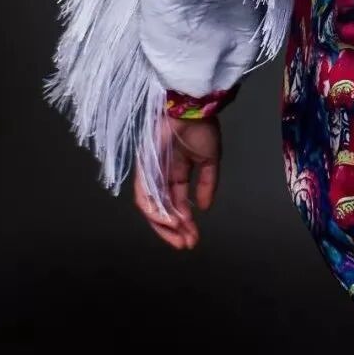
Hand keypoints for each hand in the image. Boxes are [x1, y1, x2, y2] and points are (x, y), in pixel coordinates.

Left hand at [132, 113, 222, 248]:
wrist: (193, 109)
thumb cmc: (202, 129)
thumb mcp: (209, 161)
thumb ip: (207, 185)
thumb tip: (205, 209)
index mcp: (177, 173)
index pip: (177, 205)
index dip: (185, 223)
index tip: (194, 239)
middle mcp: (162, 177)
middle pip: (163, 211)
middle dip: (174, 230)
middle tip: (186, 244)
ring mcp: (151, 173)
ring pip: (152, 207)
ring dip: (164, 225)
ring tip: (179, 237)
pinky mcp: (144, 168)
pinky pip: (144, 195)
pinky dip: (155, 210)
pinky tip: (170, 221)